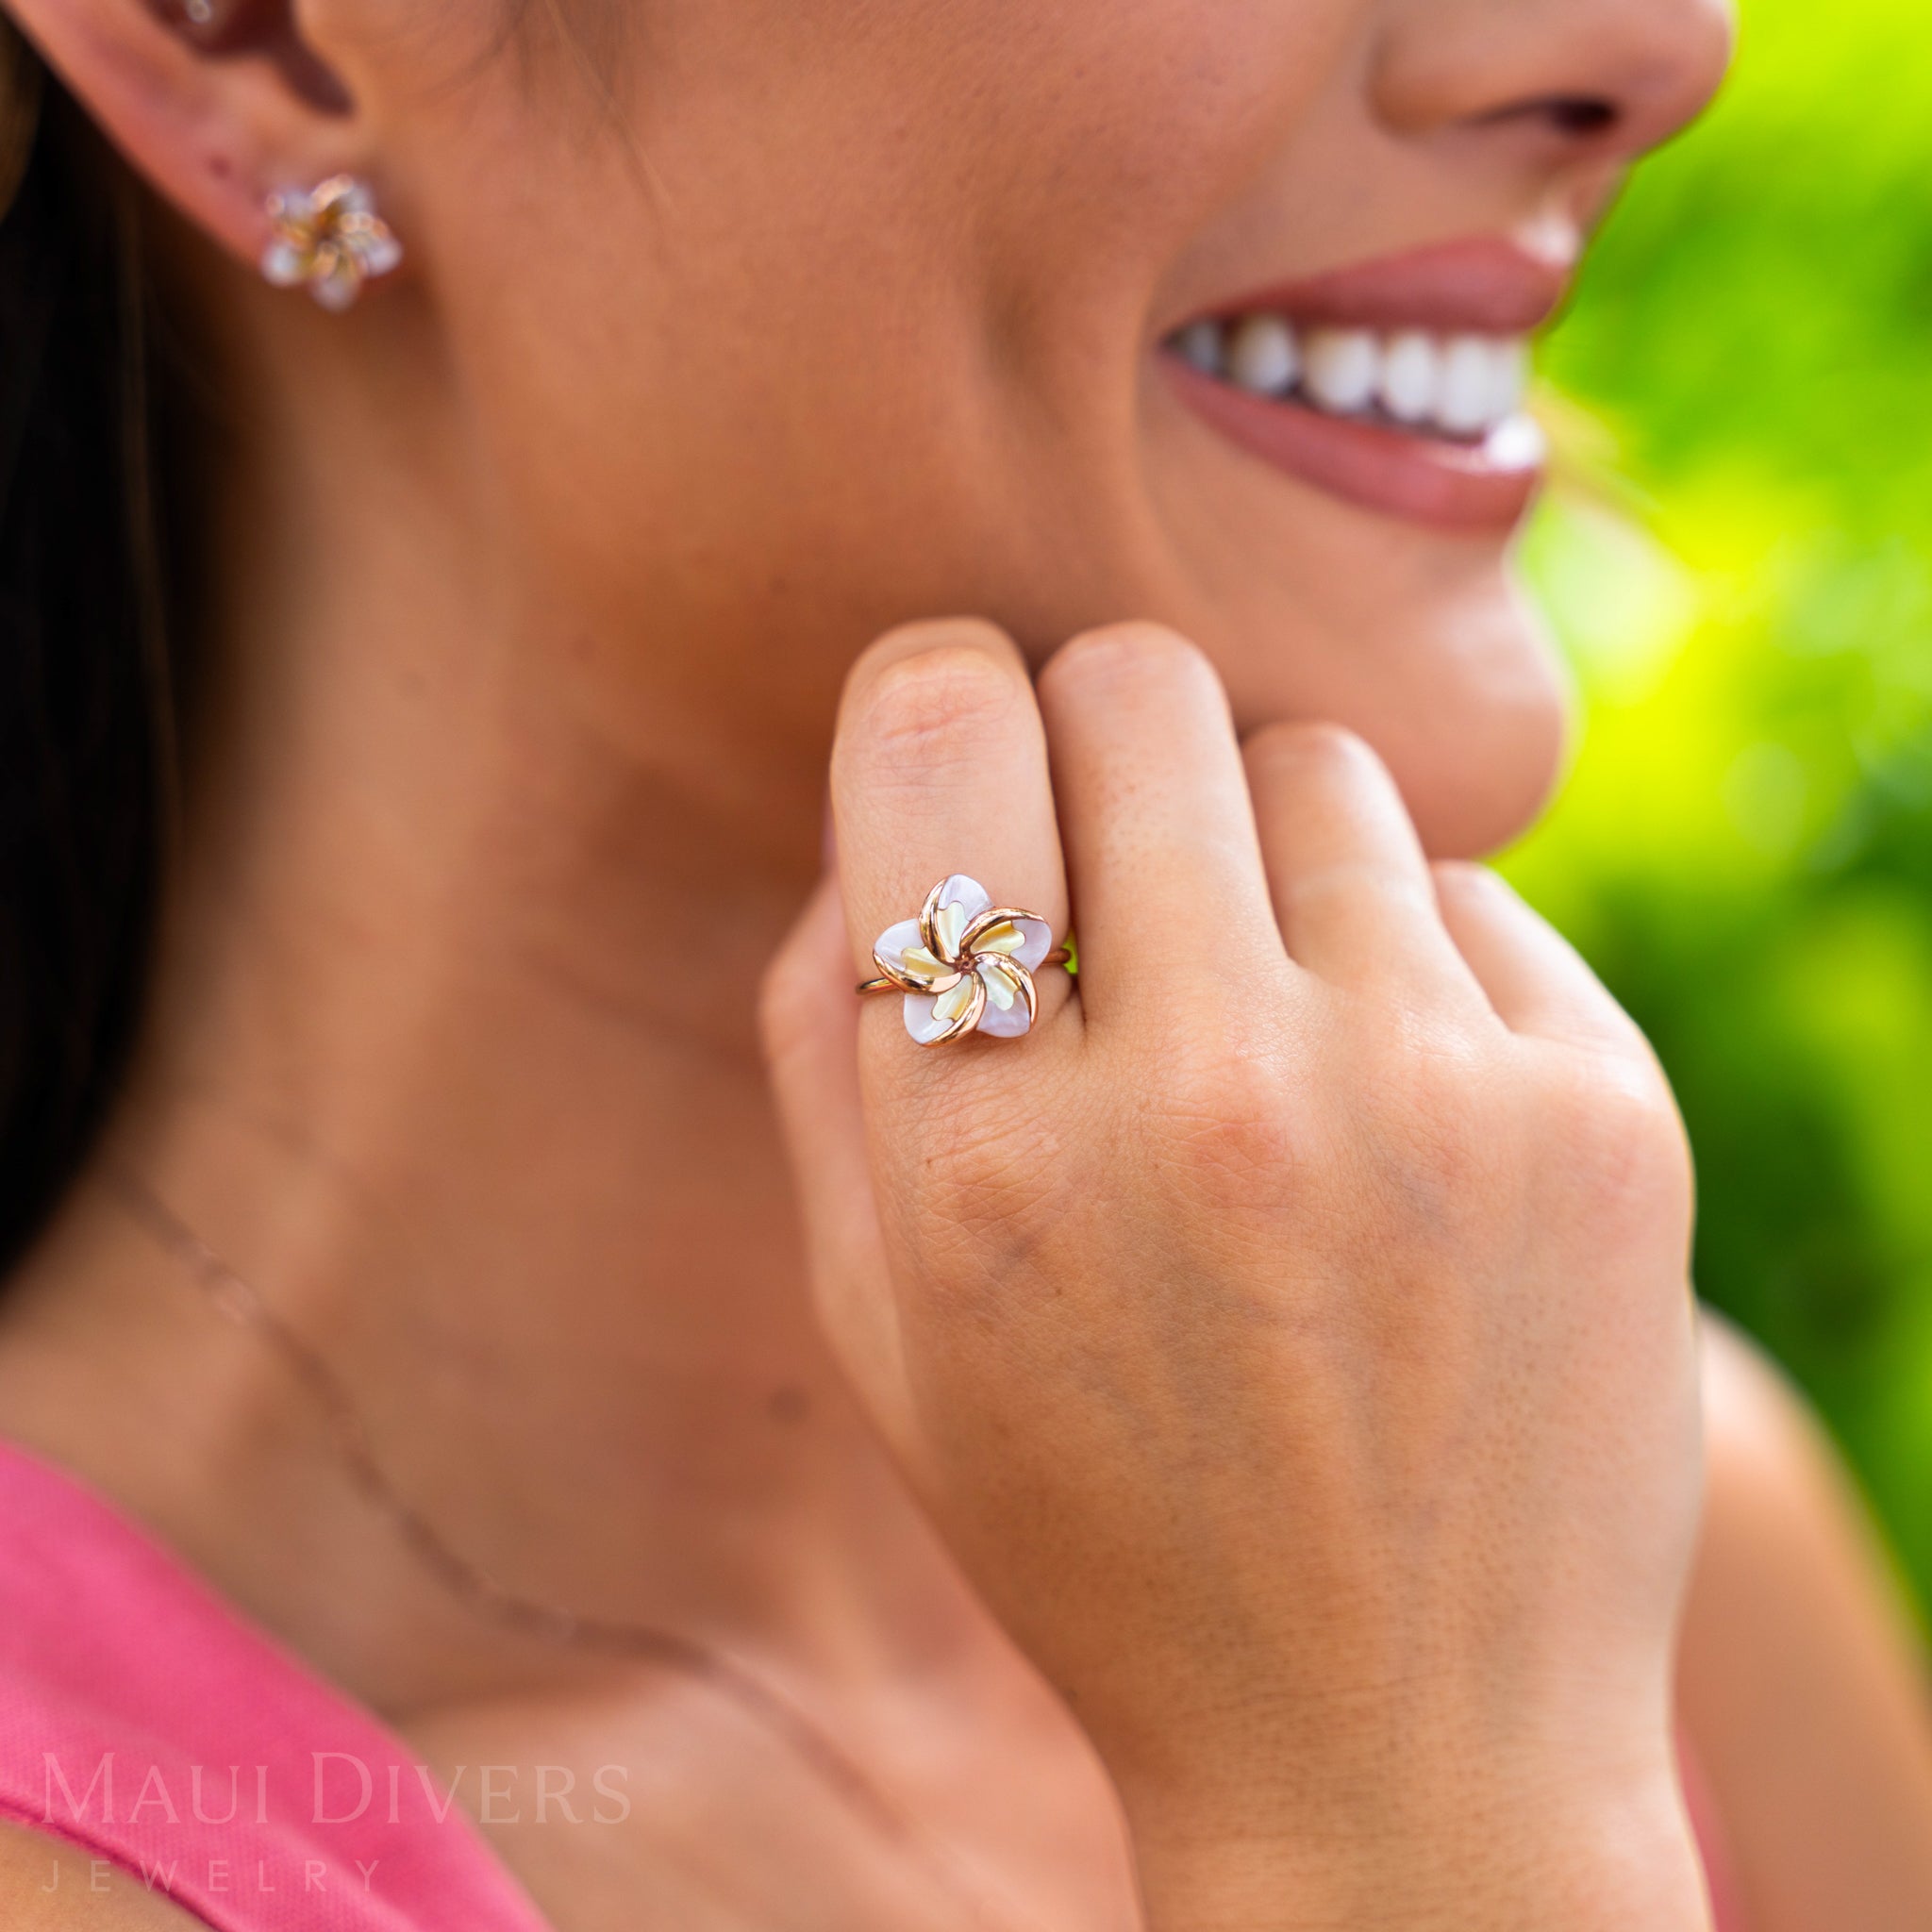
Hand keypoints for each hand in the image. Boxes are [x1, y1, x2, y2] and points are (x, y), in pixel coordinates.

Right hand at [764, 619, 1707, 1929]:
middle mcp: (1209, 1100)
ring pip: (1315, 764)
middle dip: (1101, 736)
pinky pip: (1462, 889)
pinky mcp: (1600, 1108)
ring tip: (1263, 1013)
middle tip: (1114, 857)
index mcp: (985, 1161)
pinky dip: (1404, 957)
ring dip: (1260, 852)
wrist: (1398, 1745)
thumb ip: (830, 1045)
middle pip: (1140, 686)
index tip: (967, 736)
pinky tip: (1395, 1113)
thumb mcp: (883, 1328)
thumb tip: (884, 809)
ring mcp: (1429, 1094)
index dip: (941, 693)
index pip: (945, 730)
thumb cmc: (1101, 1520)